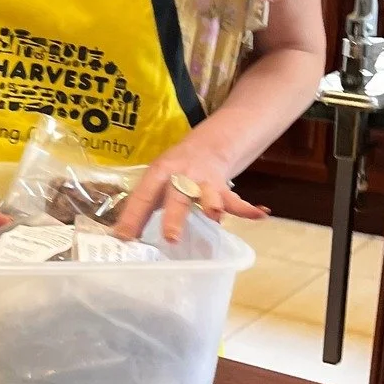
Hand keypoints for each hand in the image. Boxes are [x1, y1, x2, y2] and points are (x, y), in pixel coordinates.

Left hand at [114, 136, 267, 243]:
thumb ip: (141, 208)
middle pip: (176, 196)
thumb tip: (123, 237)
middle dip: (174, 216)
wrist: (207, 146)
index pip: (143, 196)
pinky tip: (261, 214)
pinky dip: (248, 208)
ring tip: (216, 216)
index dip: (133, 216)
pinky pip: (235, 199)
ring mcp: (204, 180)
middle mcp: (181, 175)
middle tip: (171, 237)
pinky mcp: (223, 187)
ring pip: (208, 194)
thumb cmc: (173, 172)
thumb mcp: (154, 183)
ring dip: (212, 205)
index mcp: (158, 174)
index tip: (124, 237)